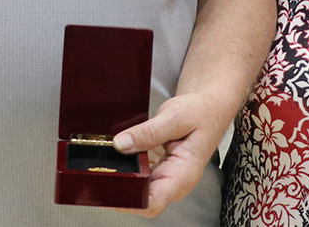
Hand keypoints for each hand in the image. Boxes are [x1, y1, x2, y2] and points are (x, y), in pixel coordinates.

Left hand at [113, 91, 230, 217]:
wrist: (209, 106)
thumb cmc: (200, 111)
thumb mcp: (175, 116)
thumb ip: (148, 132)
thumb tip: (120, 144)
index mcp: (183, 174)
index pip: (153, 202)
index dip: (129, 201)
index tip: (110, 187)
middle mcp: (175, 182)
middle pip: (141, 199)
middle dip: (119, 189)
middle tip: (100, 171)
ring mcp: (166, 178)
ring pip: (138, 189)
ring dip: (122, 178)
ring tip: (107, 162)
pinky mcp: (159, 171)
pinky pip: (139, 176)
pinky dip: (128, 168)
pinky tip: (119, 156)